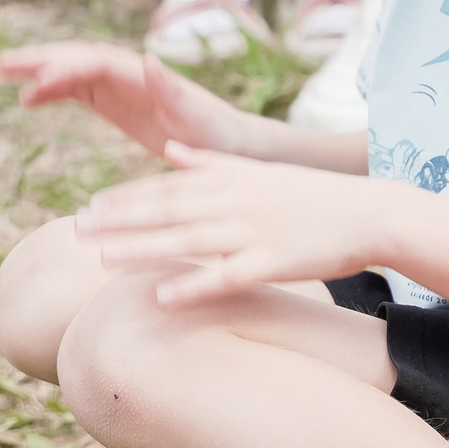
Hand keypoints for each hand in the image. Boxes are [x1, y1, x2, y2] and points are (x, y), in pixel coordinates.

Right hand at [0, 42, 252, 158]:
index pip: (99, 63)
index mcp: (147, 77)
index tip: (36, 84)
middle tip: (3, 63)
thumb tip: (149, 59)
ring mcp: (123, 87)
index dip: (67, 70)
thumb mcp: (197, 118)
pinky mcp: (118, 104)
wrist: (231, 144)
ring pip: (74, 70)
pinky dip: (53, 91)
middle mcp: (132, 74)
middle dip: (43, 58)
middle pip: (80, 57)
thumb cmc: (217, 136)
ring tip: (3, 71)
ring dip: (41, 69)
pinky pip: (79, 91)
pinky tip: (28, 99)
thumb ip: (172, 90)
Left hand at [75, 145, 382, 302]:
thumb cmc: (314, 196)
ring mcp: (254, 231)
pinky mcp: (274, 262)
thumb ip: (212, 161)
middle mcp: (237, 201)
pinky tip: (163, 298)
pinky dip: (194, 285)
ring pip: (189, 240)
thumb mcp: (261, 169)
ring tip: (103, 261)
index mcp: (232, 178)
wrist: (371, 212)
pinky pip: (226, 276)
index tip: (88, 208)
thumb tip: (170, 149)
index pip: (169, 187)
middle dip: (120, 220)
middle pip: (168, 210)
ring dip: (144, 249)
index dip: (127, 198)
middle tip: (77, 231)